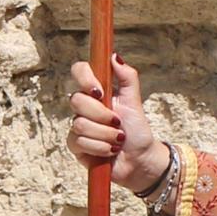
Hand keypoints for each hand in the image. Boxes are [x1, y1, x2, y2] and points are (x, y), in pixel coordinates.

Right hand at [66, 58, 170, 194]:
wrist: (140, 159)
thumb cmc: (137, 130)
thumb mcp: (134, 101)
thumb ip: (127, 77)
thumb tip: (113, 56)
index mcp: (97, 91)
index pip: (79, 70)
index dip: (84, 78)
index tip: (100, 91)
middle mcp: (84, 106)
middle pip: (76, 100)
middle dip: (102, 114)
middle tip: (117, 122)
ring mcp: (78, 125)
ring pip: (80, 124)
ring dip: (105, 134)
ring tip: (118, 139)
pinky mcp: (76, 145)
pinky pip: (79, 141)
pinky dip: (100, 147)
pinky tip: (109, 151)